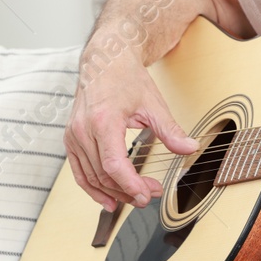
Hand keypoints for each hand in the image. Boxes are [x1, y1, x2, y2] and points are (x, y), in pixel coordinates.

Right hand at [65, 54, 198, 211]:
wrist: (105, 60)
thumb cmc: (126, 78)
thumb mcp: (153, 103)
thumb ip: (170, 130)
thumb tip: (190, 148)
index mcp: (103, 120)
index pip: (114, 164)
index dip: (130, 184)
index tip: (147, 194)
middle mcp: (83, 129)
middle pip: (103, 174)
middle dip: (127, 190)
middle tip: (149, 195)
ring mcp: (74, 135)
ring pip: (91, 176)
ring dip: (112, 192)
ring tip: (133, 199)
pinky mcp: (71, 138)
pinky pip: (79, 171)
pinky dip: (92, 188)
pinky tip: (107, 200)